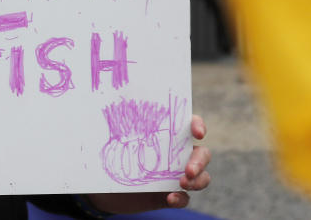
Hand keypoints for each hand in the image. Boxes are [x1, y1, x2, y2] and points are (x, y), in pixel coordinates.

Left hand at [87, 114, 210, 213]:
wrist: (109, 192)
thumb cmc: (114, 160)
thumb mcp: (116, 144)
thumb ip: (121, 132)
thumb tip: (111, 112)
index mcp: (166, 137)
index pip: (188, 125)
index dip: (197, 125)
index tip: (198, 133)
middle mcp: (177, 155)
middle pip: (202, 154)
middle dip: (199, 161)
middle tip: (189, 170)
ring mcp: (177, 176)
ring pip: (202, 177)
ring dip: (198, 181)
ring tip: (183, 183)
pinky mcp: (172, 195)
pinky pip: (185, 198)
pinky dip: (181, 198)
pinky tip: (170, 198)